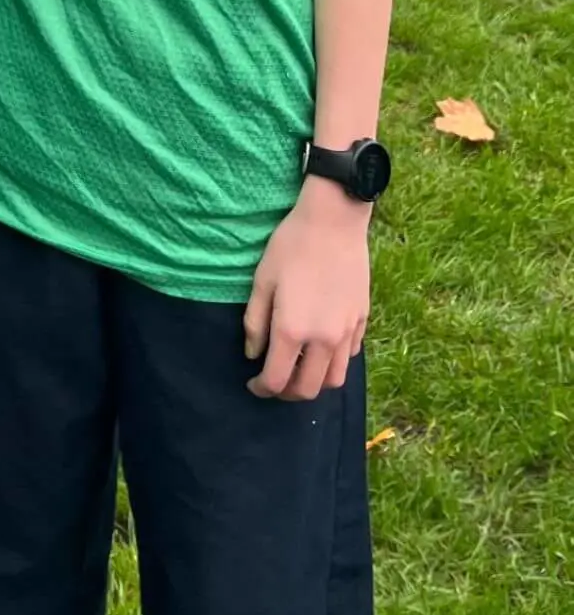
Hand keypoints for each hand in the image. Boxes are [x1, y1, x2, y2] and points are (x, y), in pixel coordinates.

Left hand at [243, 180, 370, 400]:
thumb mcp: (262, 281)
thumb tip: (253, 354)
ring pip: (334, 379)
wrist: (333, 221)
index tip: (252, 383)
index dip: (261, 389)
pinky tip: (320, 346)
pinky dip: (333, 361)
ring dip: (314, 382)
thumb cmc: (290, 246)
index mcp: (293, 330)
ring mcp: (347, 332)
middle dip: (287, 392)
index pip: (277, 380)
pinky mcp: (362, 320)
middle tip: (274, 380)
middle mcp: (323, 340)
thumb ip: (255, 323)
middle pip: (308, 390)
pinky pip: (349, 356)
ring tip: (298, 368)